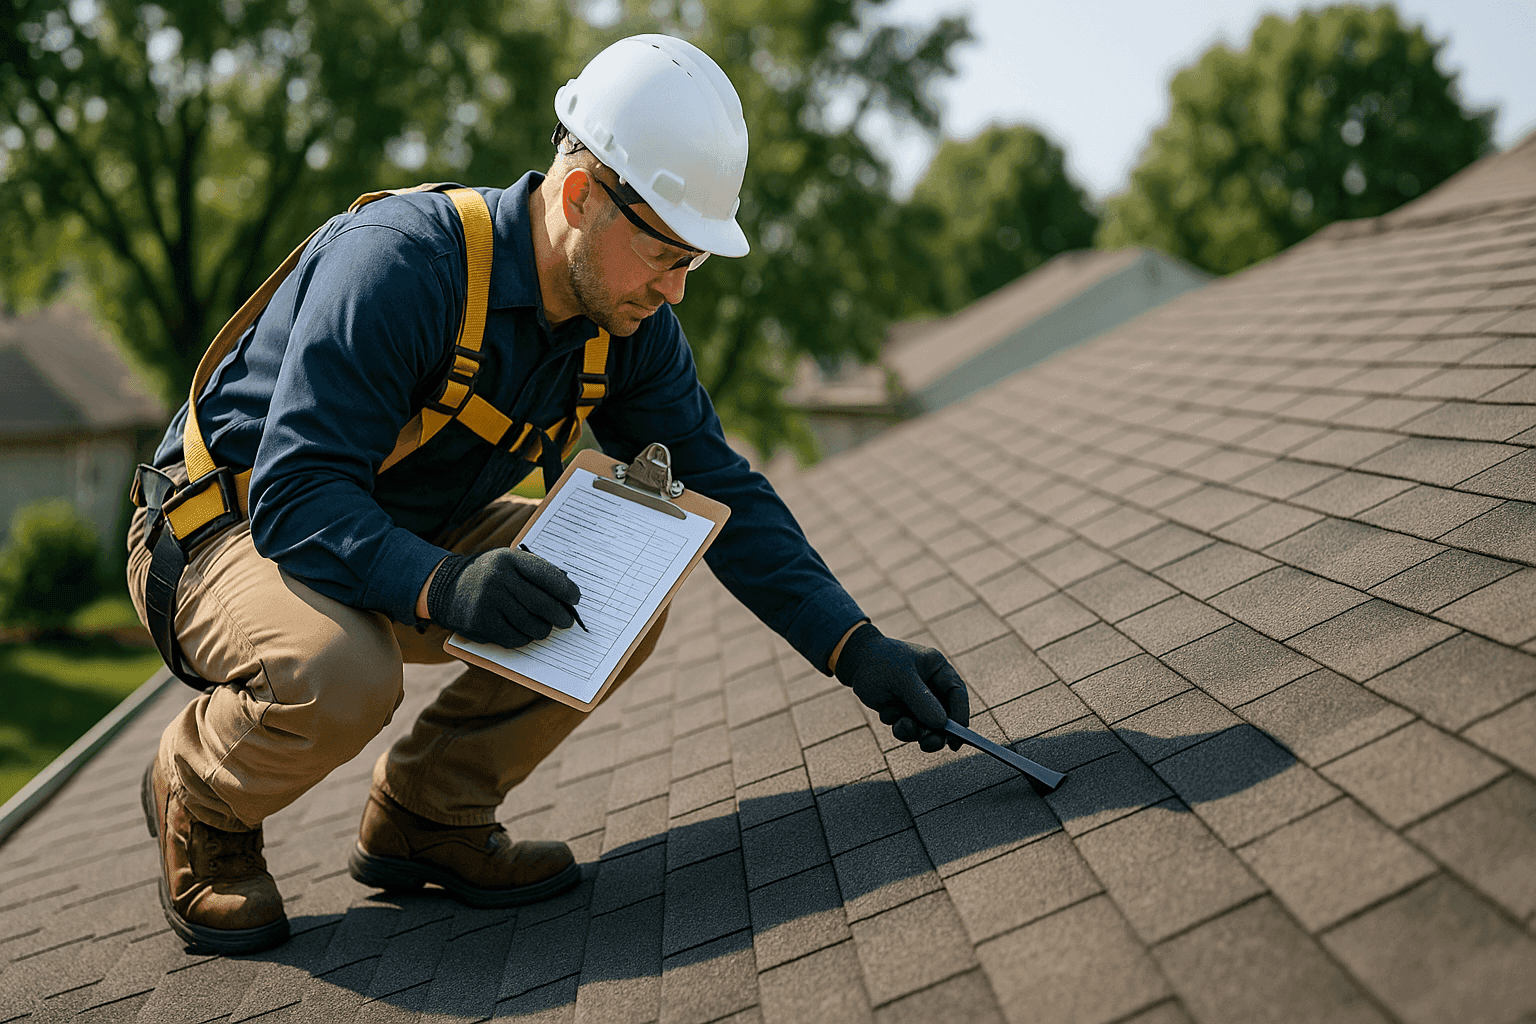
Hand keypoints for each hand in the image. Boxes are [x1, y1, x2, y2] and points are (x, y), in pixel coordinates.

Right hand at [426, 547, 579, 647]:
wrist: (446, 587)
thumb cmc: (489, 576)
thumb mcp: (508, 562)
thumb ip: (533, 573)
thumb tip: (566, 594)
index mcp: (509, 559)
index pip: (546, 574)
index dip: (565, 589)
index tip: (575, 599)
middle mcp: (498, 578)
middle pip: (542, 603)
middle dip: (560, 615)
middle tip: (566, 621)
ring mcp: (488, 601)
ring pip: (530, 624)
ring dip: (542, 629)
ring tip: (544, 628)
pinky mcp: (480, 622)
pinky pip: (514, 638)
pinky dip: (524, 639)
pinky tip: (524, 633)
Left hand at [834, 623, 969, 751]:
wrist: (855, 662)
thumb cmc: (881, 662)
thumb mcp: (902, 678)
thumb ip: (922, 700)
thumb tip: (941, 723)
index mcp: (939, 670)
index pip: (957, 694)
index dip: (961, 716)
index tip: (958, 737)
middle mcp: (933, 688)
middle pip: (946, 717)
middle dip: (937, 733)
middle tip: (928, 744)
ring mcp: (920, 702)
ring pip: (927, 728)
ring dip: (914, 731)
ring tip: (900, 724)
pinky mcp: (906, 712)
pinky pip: (909, 729)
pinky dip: (899, 726)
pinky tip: (887, 712)